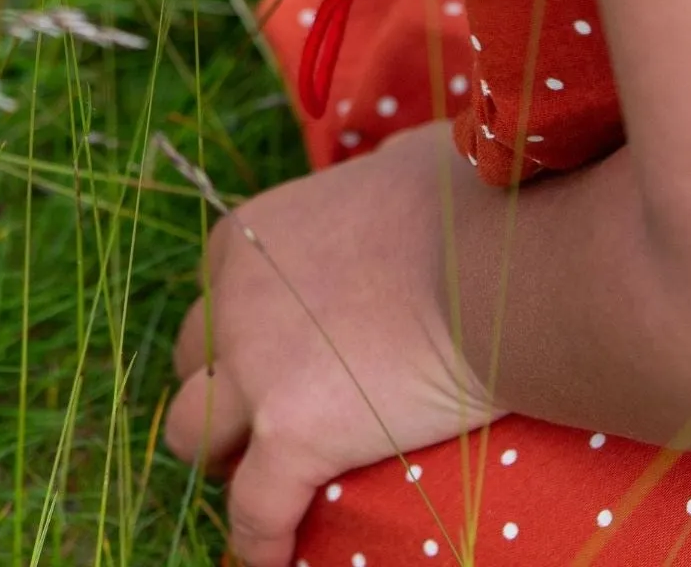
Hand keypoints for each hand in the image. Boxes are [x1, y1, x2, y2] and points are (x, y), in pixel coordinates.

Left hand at [165, 124, 501, 566]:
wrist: (502, 262)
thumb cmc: (468, 201)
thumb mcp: (401, 164)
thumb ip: (373, 179)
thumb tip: (391, 176)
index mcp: (253, 235)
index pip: (214, 291)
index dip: (241, 326)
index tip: (277, 347)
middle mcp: (236, 300)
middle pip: (189, 363)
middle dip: (220, 388)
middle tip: (269, 410)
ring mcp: (257, 372)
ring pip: (188, 436)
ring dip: (224, 455)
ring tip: (265, 472)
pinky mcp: (292, 441)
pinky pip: (252, 515)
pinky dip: (261, 541)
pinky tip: (276, 558)